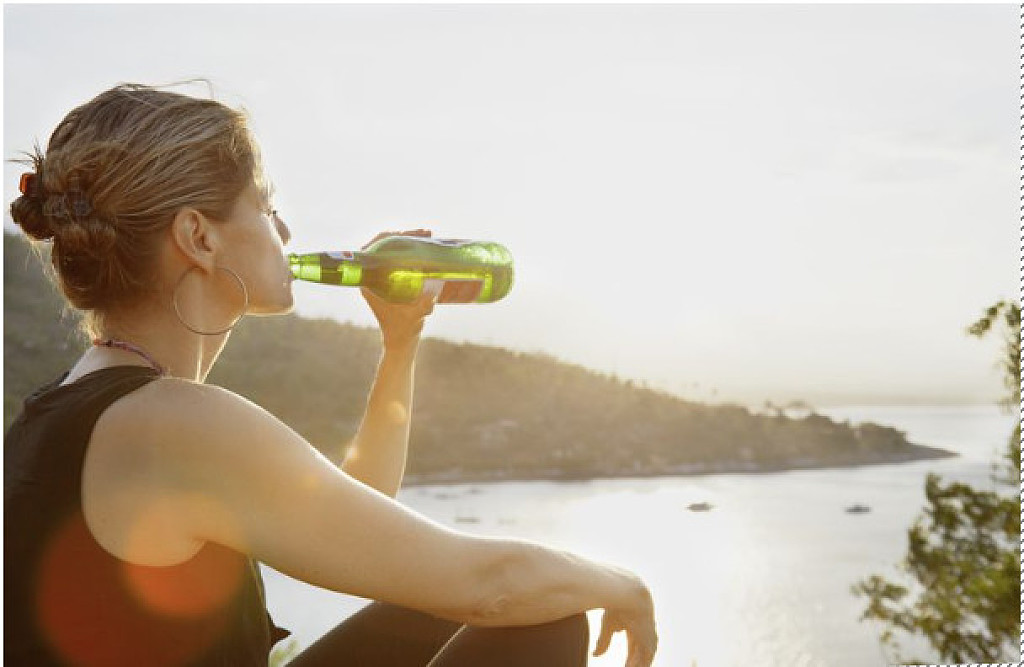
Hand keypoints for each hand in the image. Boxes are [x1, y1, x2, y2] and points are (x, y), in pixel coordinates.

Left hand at [360, 229, 437, 348]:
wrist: (402, 342)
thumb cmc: (403, 329)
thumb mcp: (415, 314)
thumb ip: (422, 303)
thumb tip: (433, 287)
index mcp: (368, 281)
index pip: (372, 248)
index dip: (388, 237)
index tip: (405, 233)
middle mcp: (372, 277)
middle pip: (385, 247)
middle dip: (405, 236)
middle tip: (425, 233)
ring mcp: (382, 278)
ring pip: (393, 251)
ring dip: (410, 242)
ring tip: (428, 236)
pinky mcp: (392, 281)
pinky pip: (400, 259)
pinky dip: (413, 251)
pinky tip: (427, 247)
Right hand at [594, 581, 657, 666]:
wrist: (626, 594)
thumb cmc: (616, 605)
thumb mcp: (608, 626)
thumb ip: (603, 641)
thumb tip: (595, 655)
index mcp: (637, 628)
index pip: (634, 647)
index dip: (630, 658)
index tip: (625, 666)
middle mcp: (645, 633)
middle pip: (640, 654)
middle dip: (633, 664)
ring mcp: (649, 637)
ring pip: (644, 658)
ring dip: (637, 665)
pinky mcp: (650, 640)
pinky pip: (645, 660)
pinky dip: (639, 664)